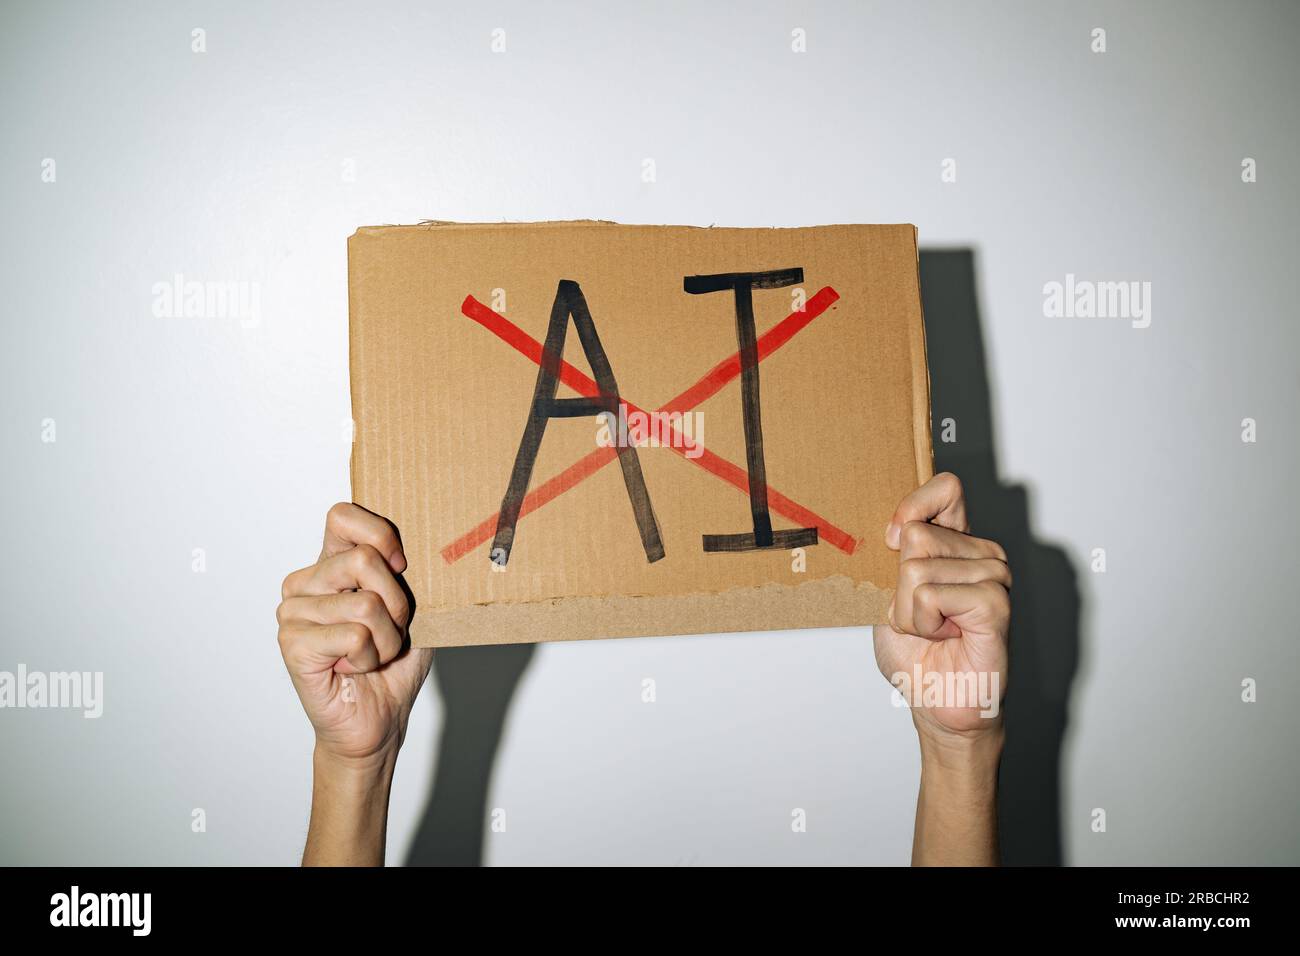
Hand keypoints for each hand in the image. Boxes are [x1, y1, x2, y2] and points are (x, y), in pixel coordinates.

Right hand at [277, 503, 432, 767]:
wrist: (379, 720)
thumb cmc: (394, 664)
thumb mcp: (414, 607)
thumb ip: (406, 571)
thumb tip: (423, 538)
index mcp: (332, 564)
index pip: (342, 516)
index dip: (380, 534)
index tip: (401, 566)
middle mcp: (306, 583)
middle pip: (364, 559)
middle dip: (397, 603)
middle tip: (391, 631)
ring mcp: (293, 612)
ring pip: (366, 604)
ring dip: (387, 639)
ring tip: (372, 655)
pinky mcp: (292, 644)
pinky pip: (354, 636)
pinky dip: (371, 657)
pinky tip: (355, 669)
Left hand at [873, 472, 1009, 743]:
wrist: (937, 702)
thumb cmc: (916, 653)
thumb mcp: (888, 594)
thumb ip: (892, 556)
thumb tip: (896, 528)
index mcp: (956, 544)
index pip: (945, 489)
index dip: (913, 507)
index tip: (891, 540)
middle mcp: (980, 554)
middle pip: (915, 535)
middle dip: (898, 587)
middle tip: (920, 617)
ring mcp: (993, 576)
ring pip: (918, 568)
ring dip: (910, 611)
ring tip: (933, 631)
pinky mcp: (996, 603)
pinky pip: (933, 594)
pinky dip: (924, 622)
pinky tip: (944, 637)